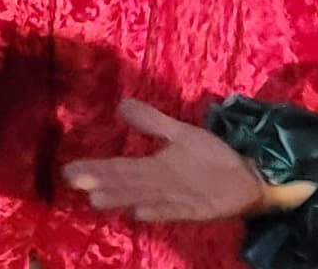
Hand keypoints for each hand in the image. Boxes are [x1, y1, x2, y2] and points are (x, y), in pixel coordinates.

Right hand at [64, 99, 284, 224]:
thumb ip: (152, 122)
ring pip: (141, 197)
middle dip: (100, 181)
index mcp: (153, 166)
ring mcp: (174, 198)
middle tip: (74, 181)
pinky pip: (171, 212)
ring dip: (120, 198)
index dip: (95, 168)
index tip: (69, 169)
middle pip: (124, 182)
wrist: (248, 175)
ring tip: (96, 198)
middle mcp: (158, 184)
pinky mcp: (193, 210)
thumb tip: (121, 104)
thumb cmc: (211, 158)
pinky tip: (139, 214)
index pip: (118, 167)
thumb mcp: (180, 133)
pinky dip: (156, 212)